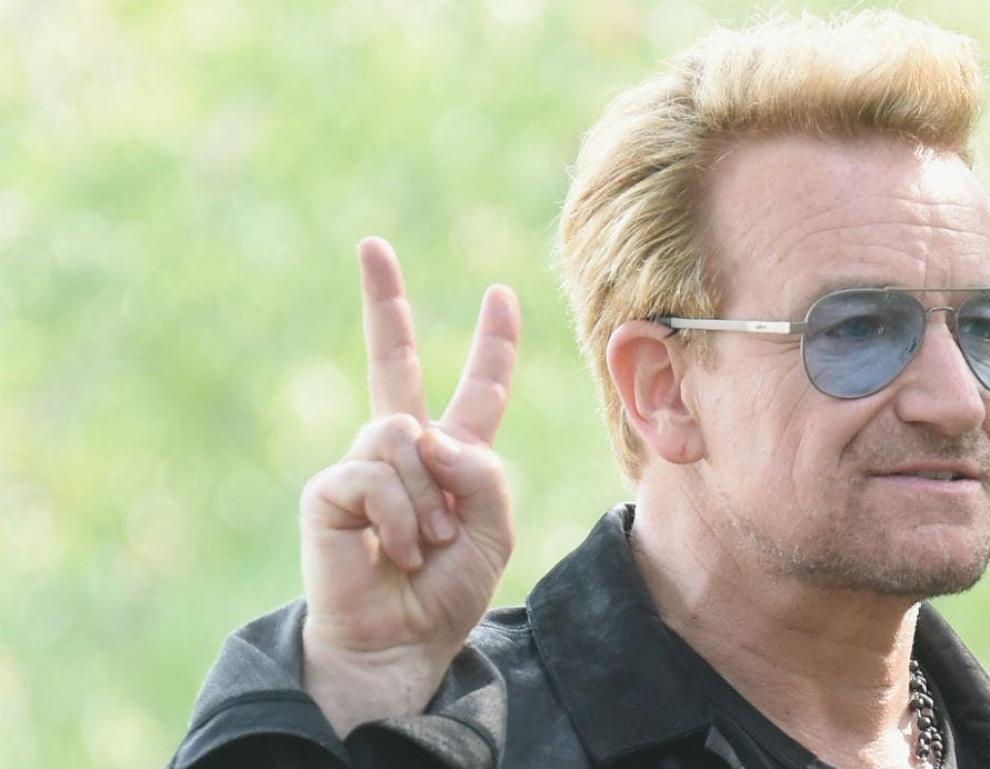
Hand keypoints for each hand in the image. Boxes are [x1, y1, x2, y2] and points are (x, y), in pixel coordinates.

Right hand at [298, 237, 519, 735]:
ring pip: (403, 435)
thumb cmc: (447, 592)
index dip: (492, 345)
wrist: (400, 644)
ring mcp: (362, 465)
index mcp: (450, 455)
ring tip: (426, 545)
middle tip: (372, 246)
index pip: (476, 389)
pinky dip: (401, 519)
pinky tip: (394, 552)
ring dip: (428, 499)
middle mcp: (402, 450)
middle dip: (383, 301)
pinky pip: (377, 474)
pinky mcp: (331, 491)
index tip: (501, 295)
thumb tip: (428, 434)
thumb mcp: (494, 530)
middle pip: (390, 360)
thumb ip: (483, 473)